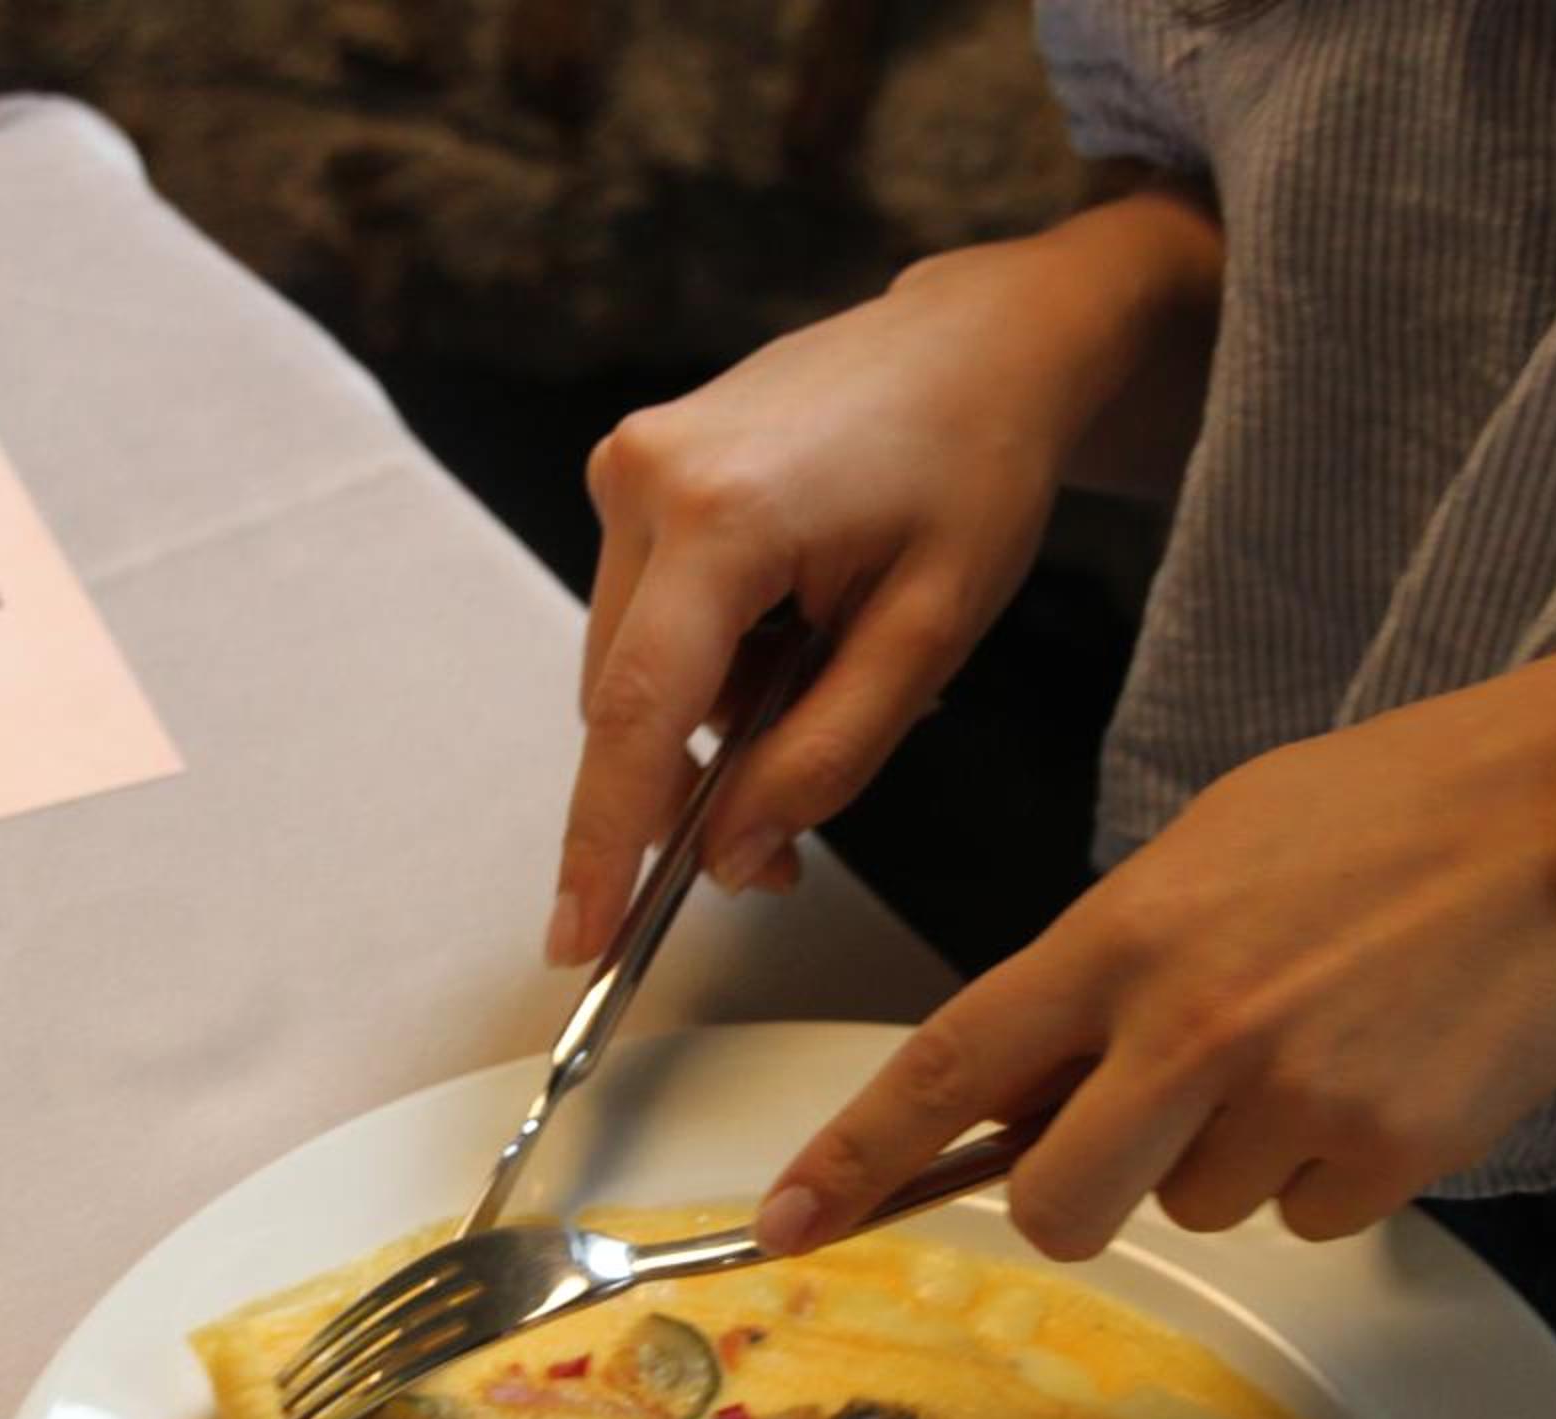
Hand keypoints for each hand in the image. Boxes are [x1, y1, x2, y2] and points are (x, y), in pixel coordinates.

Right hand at [551, 192, 1222, 966]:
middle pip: (627, 704)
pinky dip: (708, 659)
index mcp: (722, 515)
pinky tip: (793, 625)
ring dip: (711, 714)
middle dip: (691, 787)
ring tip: (826, 666)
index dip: (604, 842)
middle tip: (785, 846)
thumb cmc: (975, 469)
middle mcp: (645, 479)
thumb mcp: (928, 638)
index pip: (639, 716)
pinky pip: (646, 617)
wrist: (978, 342)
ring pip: (634, 670)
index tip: (577, 940)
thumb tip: (730, 856)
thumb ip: (826, 759)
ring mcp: (629, 465)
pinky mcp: (635, 469)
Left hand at [753, 654, 1555, 1253]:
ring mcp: (1292, 1097)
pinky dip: (1334, 1167)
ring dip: (1234, 1156)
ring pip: (1201, 1208)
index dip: (855, 1157)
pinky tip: (1386, 1066)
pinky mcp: (1391, 1153)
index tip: (789, 1221)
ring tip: (1320, 1039)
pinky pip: (1313, 1216)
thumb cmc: (1388, 810)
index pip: (949, 1065)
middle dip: (1081, 1190)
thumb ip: (1109, 963)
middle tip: (1147, 1125)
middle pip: (1059, 1203)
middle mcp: (1191, 1027)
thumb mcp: (1210, 847)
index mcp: (1124, 936)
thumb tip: (1036, 1076)